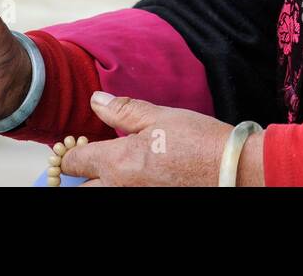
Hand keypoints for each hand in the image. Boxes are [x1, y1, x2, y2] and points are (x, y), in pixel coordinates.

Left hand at [60, 92, 264, 186]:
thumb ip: (123, 110)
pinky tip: (135, 174)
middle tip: (90, 161)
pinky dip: (121, 186)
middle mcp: (119, 189)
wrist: (231, 169)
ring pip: (102, 195)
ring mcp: (135, 198)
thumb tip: (96, 101)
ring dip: (101, 182)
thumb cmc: (199, 142)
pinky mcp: (150, 201)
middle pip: (80, 189)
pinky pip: (123, 196)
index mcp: (117, 163)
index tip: (78, 143)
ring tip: (112, 168)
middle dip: (81, 175)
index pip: (73, 162)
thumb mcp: (160, 117)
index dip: (71, 150)